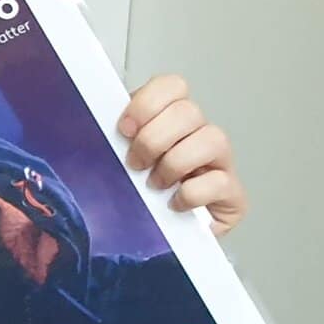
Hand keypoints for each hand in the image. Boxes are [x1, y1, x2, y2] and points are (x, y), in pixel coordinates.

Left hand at [120, 75, 245, 234]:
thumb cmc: (138, 195)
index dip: (147, 103)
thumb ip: (113, 140)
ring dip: (174, 163)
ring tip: (155, 184)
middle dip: (154, 139)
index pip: (172, 86)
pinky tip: (174, 203)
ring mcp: (221, 162)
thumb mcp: (118, 161)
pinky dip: (191, 193)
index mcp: (171, 118)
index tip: (124, 129)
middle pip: (189, 111)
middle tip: (134, 164)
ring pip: (212, 139)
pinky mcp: (232, 193)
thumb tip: (91, 127)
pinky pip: (220, 182)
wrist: (160, 237)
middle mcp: (200, 133)